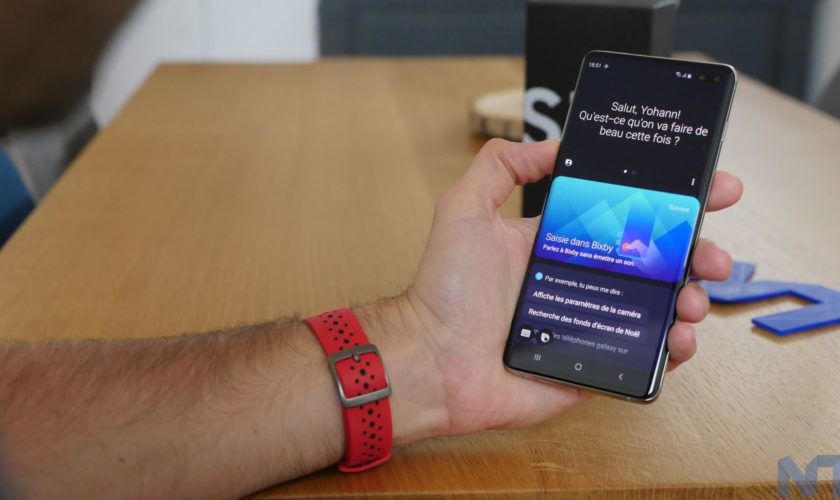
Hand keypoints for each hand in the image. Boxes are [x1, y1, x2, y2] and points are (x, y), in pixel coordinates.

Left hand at [406, 139, 742, 435]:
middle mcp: (582, 277)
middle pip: (656, 260)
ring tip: (692, 299)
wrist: (433, 362)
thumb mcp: (464, 209)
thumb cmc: (444, 289)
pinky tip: (677, 338)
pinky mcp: (595, 364)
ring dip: (692, 298)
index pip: (626, 213)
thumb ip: (500, 166)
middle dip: (698, 251)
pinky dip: (673, 347)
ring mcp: (591, 321)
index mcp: (561, 240)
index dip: (671, 200)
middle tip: (714, 255)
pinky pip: (646, 355)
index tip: (710, 188)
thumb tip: (551, 145)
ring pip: (660, 306)